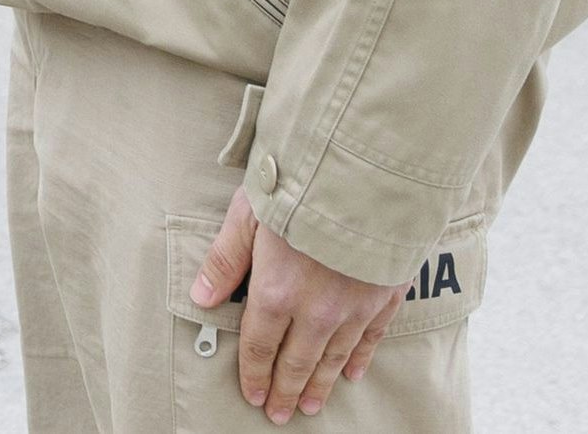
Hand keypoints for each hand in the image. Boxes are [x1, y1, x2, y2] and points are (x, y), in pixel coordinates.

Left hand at [193, 188, 400, 421]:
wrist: (367, 177)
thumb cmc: (301, 186)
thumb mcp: (248, 215)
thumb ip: (226, 260)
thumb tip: (202, 298)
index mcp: (276, 292)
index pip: (260, 345)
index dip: (253, 374)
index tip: (251, 395)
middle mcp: (316, 310)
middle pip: (297, 362)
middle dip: (284, 390)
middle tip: (279, 414)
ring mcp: (354, 306)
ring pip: (333, 357)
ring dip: (320, 385)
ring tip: (310, 406)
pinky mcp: (386, 296)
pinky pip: (370, 338)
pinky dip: (359, 359)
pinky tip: (352, 375)